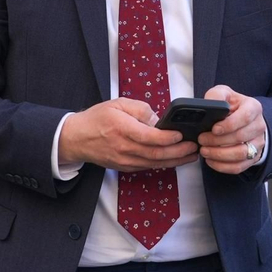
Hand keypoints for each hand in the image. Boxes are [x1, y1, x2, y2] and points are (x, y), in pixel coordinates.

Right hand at [59, 98, 196, 172]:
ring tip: (191, 155)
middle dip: (179, 152)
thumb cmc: (97, 119)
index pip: (150, 137)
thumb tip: (159, 120)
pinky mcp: (125, 167)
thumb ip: (140, 110)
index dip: (168, 137)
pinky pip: (148, 166)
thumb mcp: (118, 104)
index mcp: (122, 129)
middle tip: (195, 147)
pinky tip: (175, 159)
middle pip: (156, 154)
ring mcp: (125, 160)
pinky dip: (164, 164)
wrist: (77, 139)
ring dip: (175, 160)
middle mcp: (124, 148)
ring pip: (155, 163)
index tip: (182, 134)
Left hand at [195, 85, 268, 175]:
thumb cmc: (231, 106)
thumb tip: (209, 104)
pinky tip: (211, 160)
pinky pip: (239, 166)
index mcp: (253, 107)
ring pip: (240, 154)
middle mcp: (259, 126)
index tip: (214, 129)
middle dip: (218, 141)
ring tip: (204, 151)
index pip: (245, 117)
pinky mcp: (253, 157)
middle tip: (201, 139)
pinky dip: (223, 166)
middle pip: (241, 137)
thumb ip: (216, 95)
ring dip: (219, 155)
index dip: (229, 125)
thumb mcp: (224, 94)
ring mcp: (258, 143)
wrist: (243, 117)